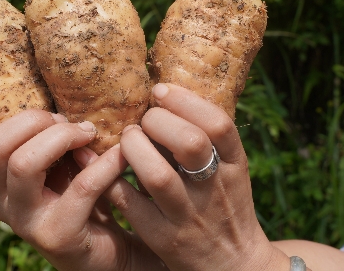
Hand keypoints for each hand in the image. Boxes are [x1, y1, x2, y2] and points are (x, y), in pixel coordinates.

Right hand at [0, 61, 165, 270]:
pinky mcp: (55, 236)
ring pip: (23, 163)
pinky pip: (81, 187)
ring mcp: (24, 220)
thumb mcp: (62, 158)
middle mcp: (0, 198)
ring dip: (61, 138)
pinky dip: (105, 164)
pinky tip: (121, 155)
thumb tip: (61, 87)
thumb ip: (50, 134)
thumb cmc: (85, 194)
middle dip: (34, 120)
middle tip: (68, 121)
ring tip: (88, 135)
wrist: (111, 250)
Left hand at [96, 83, 291, 270]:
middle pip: (190, 143)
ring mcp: (188, 216)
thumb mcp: (230, 169)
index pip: (219, 125)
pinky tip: (109, 166)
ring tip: (128, 139)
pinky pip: (129, 203)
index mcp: (234, 166)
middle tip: (144, 120)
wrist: (233, 263)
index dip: (186, 101)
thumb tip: (165, 94)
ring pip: (157, 175)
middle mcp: (214, 190)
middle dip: (158, 121)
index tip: (161, 90)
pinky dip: (113, 178)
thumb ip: (206, 137)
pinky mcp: (163, 238)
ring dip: (134, 148)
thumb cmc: (224, 203)